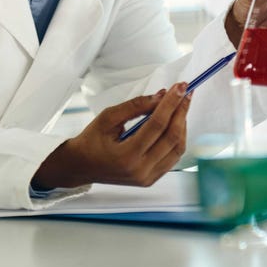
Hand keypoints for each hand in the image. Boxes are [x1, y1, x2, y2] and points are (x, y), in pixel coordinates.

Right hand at [31, 83, 190, 189]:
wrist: (81, 166)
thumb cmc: (91, 141)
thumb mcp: (107, 117)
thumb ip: (135, 106)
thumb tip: (161, 96)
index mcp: (127, 156)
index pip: (157, 125)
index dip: (171, 103)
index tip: (180, 87)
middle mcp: (140, 170)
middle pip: (172, 137)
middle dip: (181, 111)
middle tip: (185, 92)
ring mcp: (147, 178)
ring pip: (177, 149)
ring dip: (182, 125)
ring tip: (181, 106)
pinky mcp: (151, 179)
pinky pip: (173, 158)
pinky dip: (177, 139)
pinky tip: (175, 123)